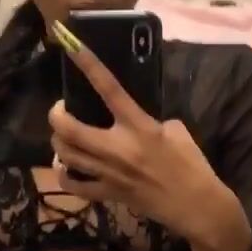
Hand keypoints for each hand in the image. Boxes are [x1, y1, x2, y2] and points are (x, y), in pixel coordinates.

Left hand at [49, 21, 226, 241]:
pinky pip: (73, 185)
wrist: (195, 205)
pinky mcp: (108, 194)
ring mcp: (109, 173)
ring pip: (65, 155)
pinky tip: (68, 168)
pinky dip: (64, 174)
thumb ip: (150, 120)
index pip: (109, 88)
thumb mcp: (177, 131)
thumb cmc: (191, 165)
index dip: (87, 65)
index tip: (70, 45)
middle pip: (69, 129)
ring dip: (58, 142)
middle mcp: (118, 147)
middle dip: (56, 115)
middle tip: (60, 110)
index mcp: (139, 126)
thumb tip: (133, 118)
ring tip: (63, 137)